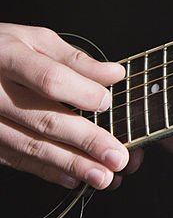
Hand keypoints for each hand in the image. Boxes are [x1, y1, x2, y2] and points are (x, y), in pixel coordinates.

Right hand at [0, 23, 128, 189]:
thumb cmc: (3, 50)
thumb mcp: (35, 40)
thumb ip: (74, 59)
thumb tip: (113, 74)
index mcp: (10, 58)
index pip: (49, 79)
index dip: (80, 92)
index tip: (106, 102)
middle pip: (44, 119)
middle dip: (85, 141)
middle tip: (116, 156)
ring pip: (32, 146)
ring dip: (71, 164)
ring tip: (102, 176)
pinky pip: (17, 159)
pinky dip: (48, 171)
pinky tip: (73, 177)